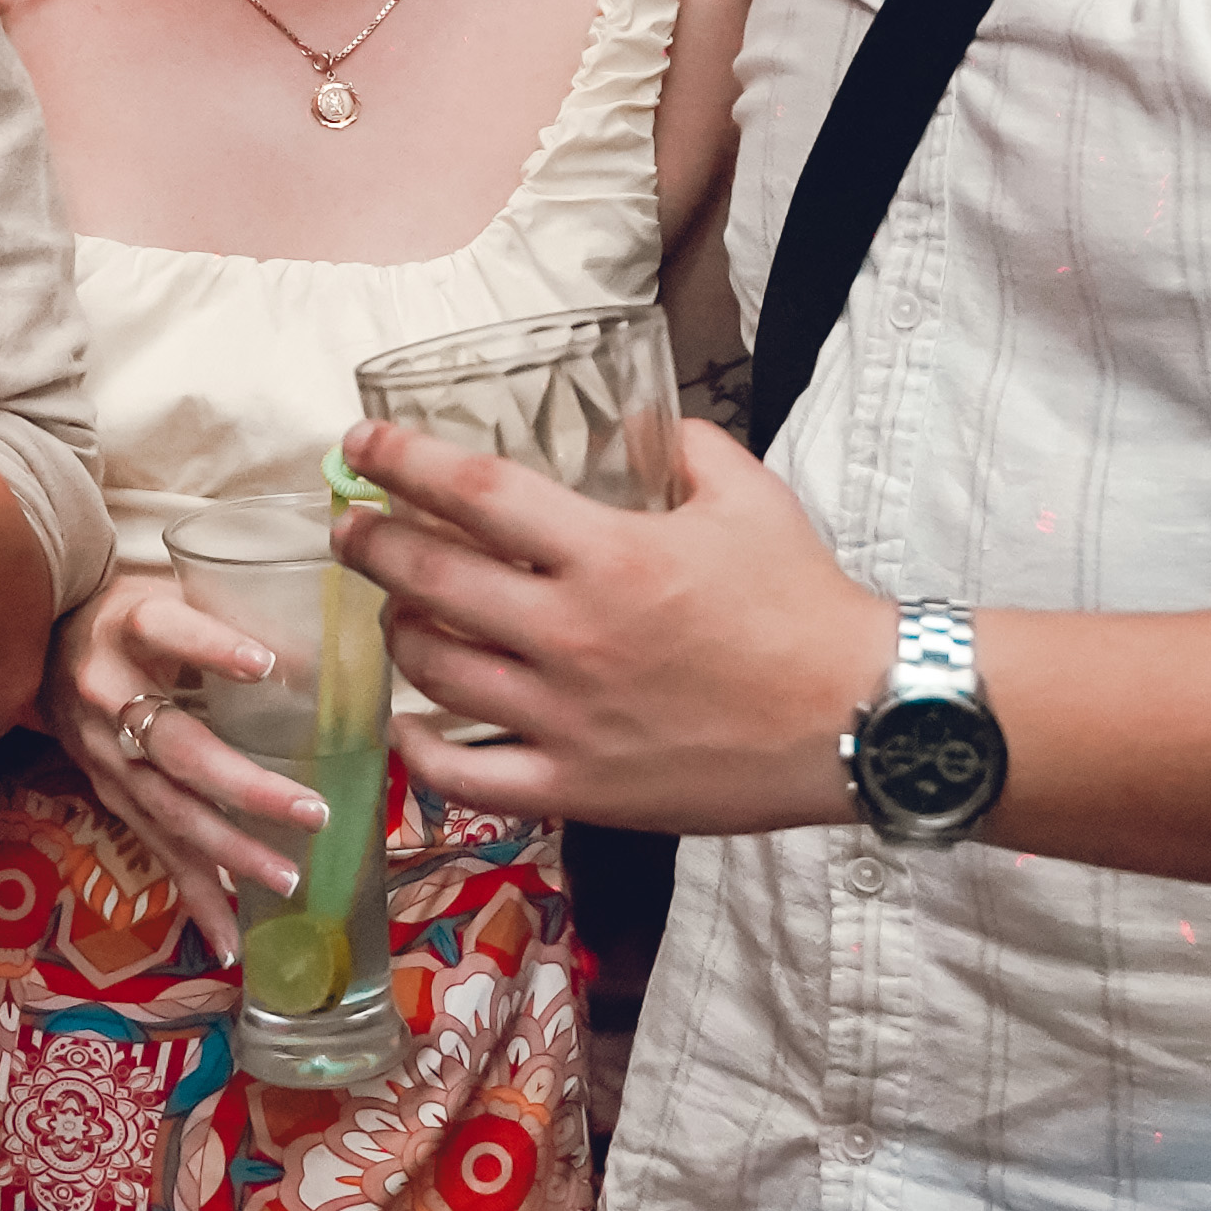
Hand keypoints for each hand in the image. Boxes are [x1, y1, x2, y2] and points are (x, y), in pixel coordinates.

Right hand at [49, 567, 335, 937]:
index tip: (266, 665)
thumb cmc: (128, 609)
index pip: (167, 629)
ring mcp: (102, 753)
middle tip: (312, 811)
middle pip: (175, 747)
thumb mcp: (172, 590)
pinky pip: (155, 849)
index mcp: (126, 626)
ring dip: (228, 851)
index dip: (212, 647)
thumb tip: (327, 659)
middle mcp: (106, 693)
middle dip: (244, 786)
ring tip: (287, 879)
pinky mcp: (108, 793)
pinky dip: (194, 897)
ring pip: (166, 810)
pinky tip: (231, 940)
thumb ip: (234, 616)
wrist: (37, 640)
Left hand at [358, 413, 875, 837]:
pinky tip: (407, 722)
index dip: (402, 462)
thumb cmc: (804, 603)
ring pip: (434, 671)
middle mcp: (572, 634)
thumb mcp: (748, 495)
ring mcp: (567, 718)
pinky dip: (417, 748)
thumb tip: (643, 423)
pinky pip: (463, 775)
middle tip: (350, 528)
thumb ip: (683, 447)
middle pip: (428, 579)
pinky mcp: (578, 787)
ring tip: (396, 611)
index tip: (361, 446)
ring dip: (398, 632)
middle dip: (371, 544)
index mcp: (609, 554)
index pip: (473, 493)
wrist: (860, 716)